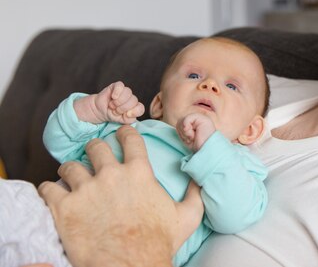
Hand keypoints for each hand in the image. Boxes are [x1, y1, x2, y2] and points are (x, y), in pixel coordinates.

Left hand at [38, 126, 203, 266]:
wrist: (130, 266)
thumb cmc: (158, 243)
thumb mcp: (187, 216)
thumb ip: (195, 193)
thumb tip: (198, 179)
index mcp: (139, 172)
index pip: (129, 139)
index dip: (124, 133)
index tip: (120, 134)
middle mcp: (111, 174)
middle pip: (96, 147)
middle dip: (94, 149)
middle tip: (93, 156)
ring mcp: (86, 190)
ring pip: (70, 166)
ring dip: (71, 171)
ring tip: (71, 177)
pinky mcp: (64, 208)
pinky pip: (49, 189)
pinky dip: (49, 190)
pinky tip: (53, 195)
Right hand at [75, 81, 144, 124]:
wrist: (100, 110)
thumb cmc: (112, 115)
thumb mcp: (122, 121)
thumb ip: (129, 119)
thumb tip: (130, 113)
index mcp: (135, 107)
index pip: (140, 108)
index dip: (135, 112)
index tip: (126, 115)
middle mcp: (131, 98)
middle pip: (134, 100)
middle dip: (122, 108)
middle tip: (115, 111)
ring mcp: (125, 91)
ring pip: (128, 92)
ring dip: (118, 101)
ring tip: (112, 105)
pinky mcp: (117, 86)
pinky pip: (120, 85)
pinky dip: (117, 92)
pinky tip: (113, 97)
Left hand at [177, 113, 216, 151]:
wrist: (208, 150)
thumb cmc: (199, 146)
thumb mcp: (186, 137)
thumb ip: (182, 129)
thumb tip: (182, 125)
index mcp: (194, 124)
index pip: (179, 124)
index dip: (180, 133)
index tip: (188, 140)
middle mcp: (197, 120)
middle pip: (179, 122)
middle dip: (182, 133)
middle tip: (190, 139)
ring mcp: (200, 118)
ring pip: (183, 120)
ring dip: (185, 132)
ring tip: (192, 137)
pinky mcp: (202, 118)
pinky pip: (187, 119)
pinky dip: (187, 128)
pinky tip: (193, 134)